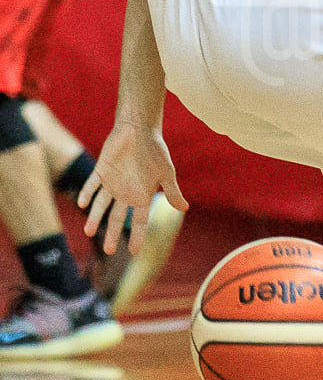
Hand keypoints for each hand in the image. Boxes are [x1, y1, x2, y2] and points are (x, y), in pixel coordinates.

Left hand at [77, 122, 187, 254]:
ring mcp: (113, 182)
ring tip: (87, 231)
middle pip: (118, 217)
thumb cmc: (156, 149)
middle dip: (112, 234)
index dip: (137, 235)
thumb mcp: (166, 172)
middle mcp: (127, 191)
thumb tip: (185, 209)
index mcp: (143, 194)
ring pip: (101, 205)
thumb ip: (172, 191)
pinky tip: (81, 203)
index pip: (140, 220)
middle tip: (109, 250)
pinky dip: (86, 193)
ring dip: (94, 217)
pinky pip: (91, 185)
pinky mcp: (101, 170)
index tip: (134, 252)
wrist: (139, 128)